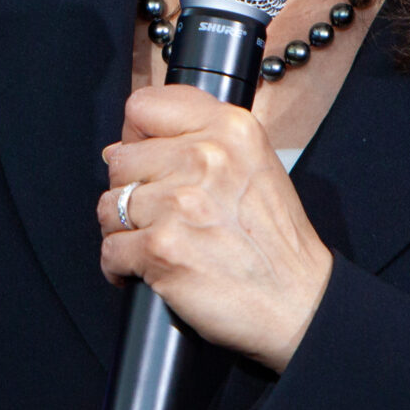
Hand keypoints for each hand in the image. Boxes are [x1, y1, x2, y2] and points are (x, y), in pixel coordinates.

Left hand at [99, 85, 332, 373]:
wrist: (299, 303)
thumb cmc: (277, 242)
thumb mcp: (254, 163)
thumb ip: (199, 141)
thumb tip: (126, 145)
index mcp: (229, 129)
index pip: (144, 107)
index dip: (137, 136)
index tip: (145, 158)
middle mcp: (205, 159)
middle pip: (121, 159)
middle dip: (131, 189)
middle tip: (160, 213)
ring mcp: (180, 204)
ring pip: (110, 204)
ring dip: (124, 229)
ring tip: (156, 241)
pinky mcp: (162, 248)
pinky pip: (110, 248)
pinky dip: (120, 266)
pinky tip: (147, 268)